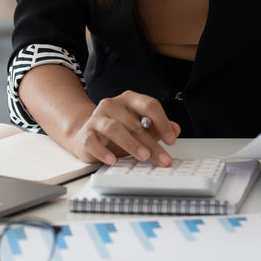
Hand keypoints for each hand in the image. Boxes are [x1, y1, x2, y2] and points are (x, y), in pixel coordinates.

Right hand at [65, 91, 180, 166]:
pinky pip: (93, 141)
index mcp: (129, 100)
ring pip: (115, 128)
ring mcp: (97, 118)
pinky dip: (103, 152)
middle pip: (135, 123)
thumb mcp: (140, 128)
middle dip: (151, 142)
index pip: (149, 105)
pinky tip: (112, 160)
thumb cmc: (117, 131)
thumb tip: (175, 129)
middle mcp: (113, 105)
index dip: (162, 122)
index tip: (171, 139)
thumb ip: (157, 128)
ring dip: (131, 144)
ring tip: (143, 156)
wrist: (88, 134)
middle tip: (162, 157)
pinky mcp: (86, 133)